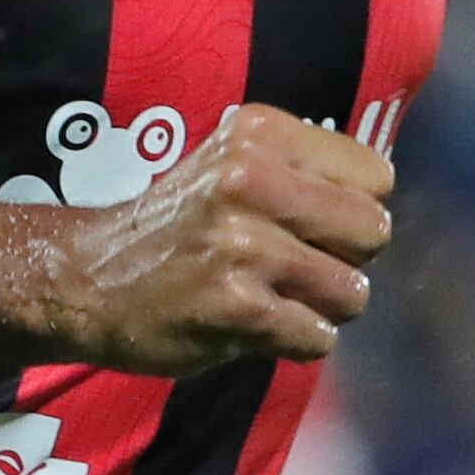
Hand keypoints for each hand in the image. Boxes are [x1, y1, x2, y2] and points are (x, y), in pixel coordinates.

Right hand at [53, 106, 392, 372]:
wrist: (88, 280)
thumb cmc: (182, 225)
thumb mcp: (236, 162)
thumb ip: (307, 170)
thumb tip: (386, 201)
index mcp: (260, 133)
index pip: (376, 176)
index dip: (353, 208)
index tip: (308, 223)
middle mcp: (250, 178)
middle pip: (375, 232)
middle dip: (348, 260)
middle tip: (298, 265)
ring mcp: (243, 245)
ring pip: (352, 293)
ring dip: (323, 307)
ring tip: (276, 297)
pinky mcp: (236, 307)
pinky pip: (318, 337)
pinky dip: (297, 341)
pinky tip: (256, 325)